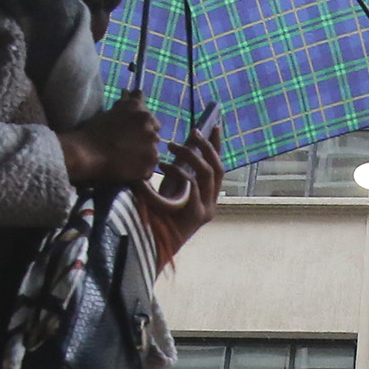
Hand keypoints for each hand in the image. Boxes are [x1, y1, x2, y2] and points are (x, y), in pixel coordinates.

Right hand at [57, 102, 159, 194]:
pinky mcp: (148, 167)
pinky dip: (140, 172)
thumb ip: (128, 101)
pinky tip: (126, 170)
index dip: (142, 130)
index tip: (130, 136)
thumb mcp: (114, 111)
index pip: (153, 123)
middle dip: (145, 142)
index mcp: (144, 115)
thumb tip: (132, 91)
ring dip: (143, 157)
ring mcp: (152, 149)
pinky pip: (148, 171)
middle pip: (155, 138)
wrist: (86, 152)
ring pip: (153, 154)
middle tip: (127, 148)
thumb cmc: (95, 130)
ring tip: (126, 160)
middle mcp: (151, 130)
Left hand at [138, 121, 222, 269]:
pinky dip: (179, 172)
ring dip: (191, 155)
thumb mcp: (170, 186)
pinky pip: (194, 186)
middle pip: (218, 167)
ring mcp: (207, 209)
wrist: (150, 243)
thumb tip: (182, 145)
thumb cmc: (157, 215)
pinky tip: (165, 166)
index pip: (217, 165)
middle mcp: (212, 202)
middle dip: (207, 146)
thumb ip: (179, 168)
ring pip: (208, 173)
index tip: (214, 125)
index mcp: (207, 195)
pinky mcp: (197, 216)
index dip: (217, 145)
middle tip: (192, 132)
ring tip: (171, 146)